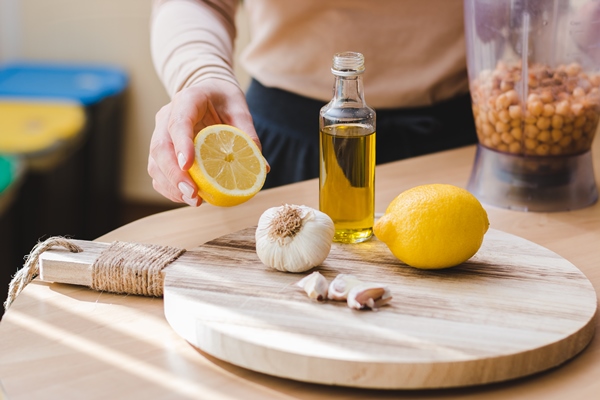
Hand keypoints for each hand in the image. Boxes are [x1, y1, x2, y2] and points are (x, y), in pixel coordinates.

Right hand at [148, 79, 259, 205]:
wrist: (208, 92)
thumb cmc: (224, 99)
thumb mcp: (240, 110)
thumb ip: (248, 135)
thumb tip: (263, 167)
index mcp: (187, 100)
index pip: (178, 122)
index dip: (181, 145)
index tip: (188, 166)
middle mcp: (167, 115)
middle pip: (160, 147)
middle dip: (174, 175)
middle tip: (193, 194)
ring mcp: (161, 133)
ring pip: (155, 162)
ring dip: (171, 185)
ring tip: (193, 200)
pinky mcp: (162, 149)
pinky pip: (158, 171)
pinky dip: (169, 187)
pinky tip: (187, 197)